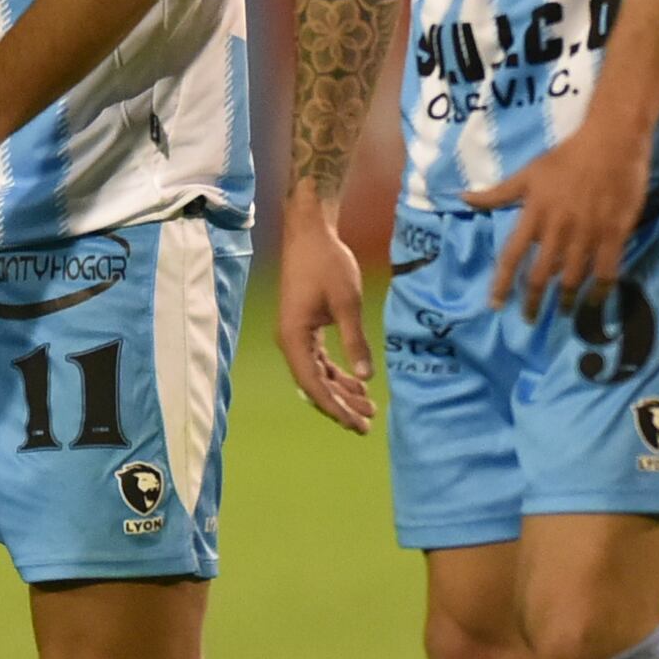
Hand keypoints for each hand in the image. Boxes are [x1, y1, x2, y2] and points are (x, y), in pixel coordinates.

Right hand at [273, 202, 375, 432]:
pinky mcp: (303, 329)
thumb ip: (355, 340)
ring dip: (340, 391)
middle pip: (314, 385)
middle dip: (340, 406)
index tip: (357, 424)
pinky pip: (318, 361)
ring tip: (368, 406)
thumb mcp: (347, 302)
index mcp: (294, 338)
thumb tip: (364, 377)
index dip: (336, 407)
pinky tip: (356, 383)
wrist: (310, 234)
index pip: (314, 385)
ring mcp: (295, 336)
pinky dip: (336, 373)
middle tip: (367, 424)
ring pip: (317, 375)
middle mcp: (290, 342)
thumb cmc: (327, 263)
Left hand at [458, 118, 652, 321]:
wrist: (611, 142)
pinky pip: (606, 272)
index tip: (494, 305)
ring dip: (564, 301)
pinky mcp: (614, 234)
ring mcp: (587, 234)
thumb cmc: (566, 156)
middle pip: (540, 275)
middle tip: (528, 318)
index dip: (501, 283)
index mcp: (534, 215)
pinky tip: (595, 302)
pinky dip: (599, 291)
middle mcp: (558, 229)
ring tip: (561, 312)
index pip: (511, 256)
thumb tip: (462, 198)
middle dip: (532, 301)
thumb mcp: (528, 173)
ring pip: (572, 279)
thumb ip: (497, 193)